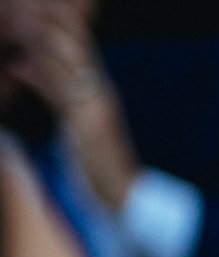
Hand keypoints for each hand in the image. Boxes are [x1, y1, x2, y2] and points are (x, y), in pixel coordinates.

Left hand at [10, 0, 138, 207]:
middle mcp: (102, 93)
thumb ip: (55, 94)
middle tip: (22, 6)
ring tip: (15, 25)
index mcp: (101, 90)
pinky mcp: (87, 126)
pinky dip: (36, 78)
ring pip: (69, 63)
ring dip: (39, 42)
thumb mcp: (75, 122)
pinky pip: (60, 95)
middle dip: (49, 21)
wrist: (124, 197)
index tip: (35, 6)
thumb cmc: (98, 165)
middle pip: (77, 44)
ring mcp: (96, 108)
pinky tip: (16, 67)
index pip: (82, 43)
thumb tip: (23, 68)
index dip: (60, 21)